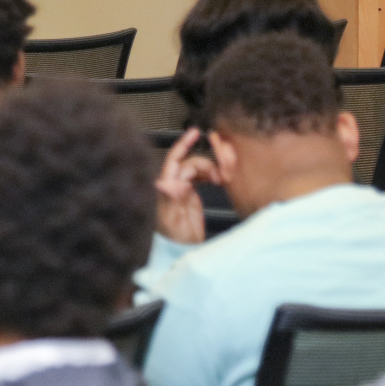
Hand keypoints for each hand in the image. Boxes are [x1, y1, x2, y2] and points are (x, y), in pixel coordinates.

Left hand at [155, 128, 218, 244]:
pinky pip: (200, 177)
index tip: (195, 132)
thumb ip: (168, 201)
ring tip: (221, 180)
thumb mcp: (172, 221)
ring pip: (197, 169)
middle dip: (206, 165)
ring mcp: (181, 190)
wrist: (183, 253)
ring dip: (210, 170)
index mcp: (165, 188)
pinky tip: (218, 180)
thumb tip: (163, 182)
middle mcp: (172, 186)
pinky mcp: (190, 195)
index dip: (183, 144)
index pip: (173, 160)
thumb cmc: (175, 240)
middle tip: (220, 177)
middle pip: (190, 164)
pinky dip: (210, 175)